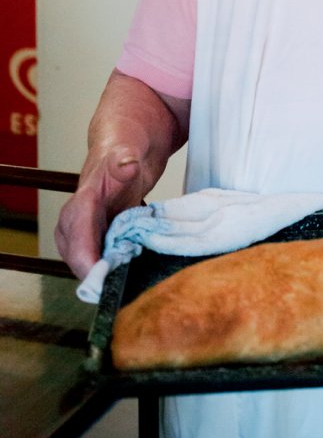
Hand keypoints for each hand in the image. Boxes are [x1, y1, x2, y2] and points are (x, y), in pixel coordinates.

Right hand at [54, 147, 147, 279]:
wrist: (121, 160)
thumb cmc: (120, 159)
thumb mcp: (124, 156)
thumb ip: (124, 162)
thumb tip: (127, 164)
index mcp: (79, 208)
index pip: (78, 242)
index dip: (89, 263)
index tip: (104, 278)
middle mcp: (73, 229)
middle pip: (81, 263)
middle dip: (102, 276)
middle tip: (129, 281)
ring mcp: (81, 240)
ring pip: (90, 269)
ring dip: (110, 275)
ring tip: (133, 275)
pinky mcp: (92, 247)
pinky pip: (100, 267)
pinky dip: (115, 271)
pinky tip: (132, 270)